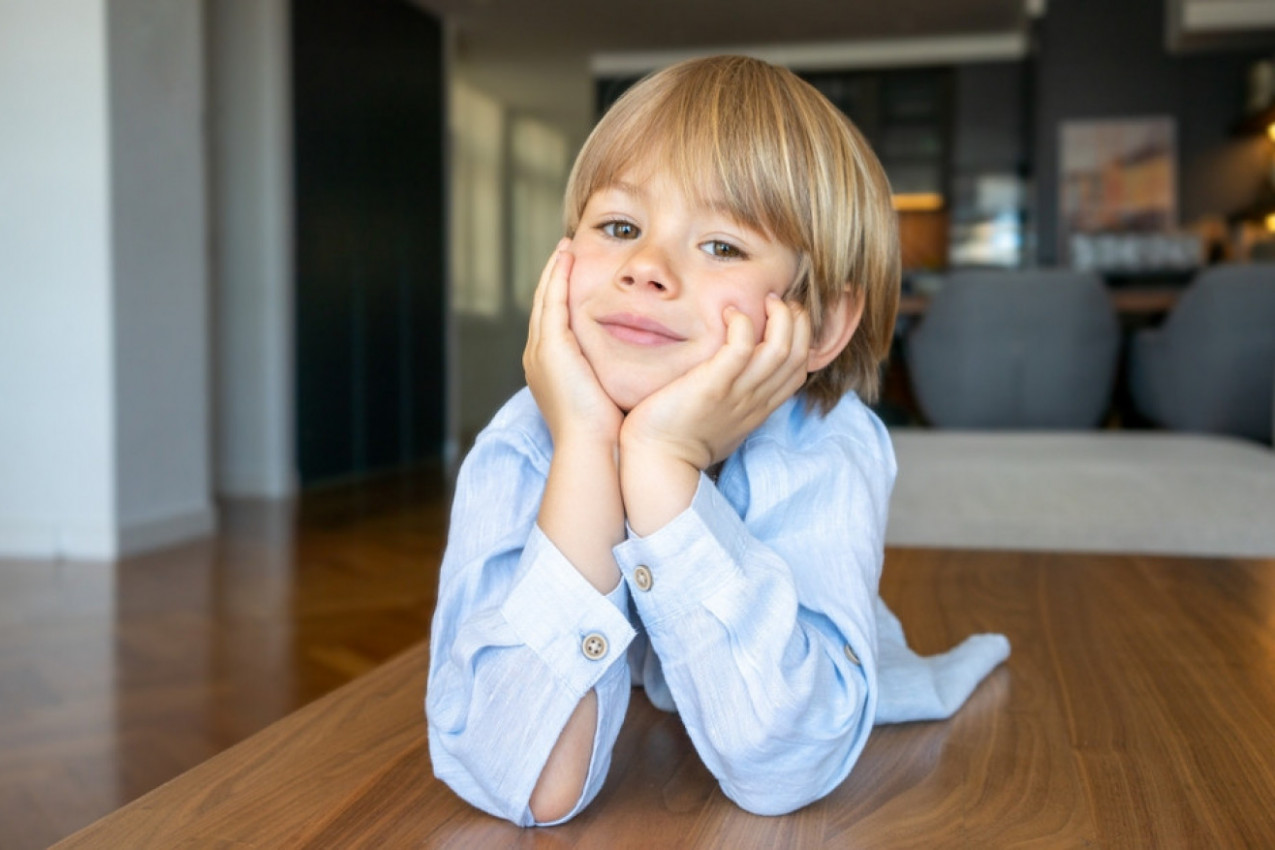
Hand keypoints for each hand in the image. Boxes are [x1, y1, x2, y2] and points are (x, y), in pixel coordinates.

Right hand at [524, 239, 623, 447]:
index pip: (553, 323)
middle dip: (553, 278)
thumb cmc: (607, 432)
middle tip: (564, 251)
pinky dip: (557, 277)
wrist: (592, 447)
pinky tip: (566, 258)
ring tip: (564, 248)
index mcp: (549, 370)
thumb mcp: (607, 396)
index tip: (573, 276)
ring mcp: (540, 351)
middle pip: (543, 306)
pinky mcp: (550, 346)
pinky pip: (552, 301)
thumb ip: (613, 375)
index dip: (560, 297)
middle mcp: (537, 357)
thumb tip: (635, 367)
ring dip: (553, 270)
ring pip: (545, 299)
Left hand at [618, 295, 810, 534]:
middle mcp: (755, 400)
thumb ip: (732, 398)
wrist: (657, 462)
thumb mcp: (719, 419)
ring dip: (779, 316)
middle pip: (797, 355)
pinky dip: (742, 324)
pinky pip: (741, 348)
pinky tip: (729, 312)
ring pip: (781, 349)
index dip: (801, 338)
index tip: (785, 318)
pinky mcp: (713, 386)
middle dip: (797, 320)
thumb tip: (731, 376)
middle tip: (777, 300)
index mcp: (759, 407)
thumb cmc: (679, 439)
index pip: (798, 369)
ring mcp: (737, 393)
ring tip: (764, 299)